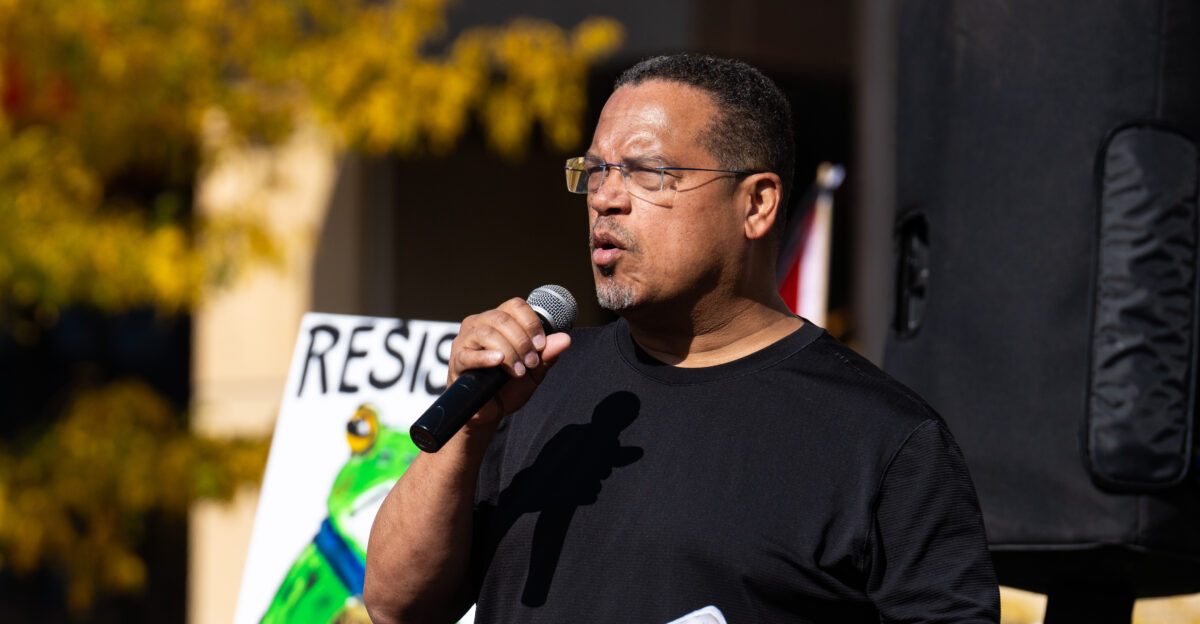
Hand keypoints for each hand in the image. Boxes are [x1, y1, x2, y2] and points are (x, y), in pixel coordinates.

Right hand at [448, 297, 571, 427]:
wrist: (489, 412)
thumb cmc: (508, 387)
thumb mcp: (534, 371)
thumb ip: (547, 355)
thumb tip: (566, 339)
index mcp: (498, 321)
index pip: (515, 305)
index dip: (531, 322)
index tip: (541, 345)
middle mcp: (479, 325)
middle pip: (502, 318)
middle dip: (522, 340)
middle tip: (531, 363)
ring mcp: (465, 341)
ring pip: (487, 332)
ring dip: (509, 351)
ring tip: (518, 371)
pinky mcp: (457, 361)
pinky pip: (469, 355)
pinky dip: (486, 357)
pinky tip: (498, 361)